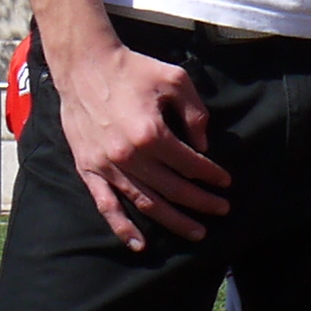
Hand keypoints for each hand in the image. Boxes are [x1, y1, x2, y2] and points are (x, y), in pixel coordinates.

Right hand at [51, 30, 229, 249]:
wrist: (85, 66)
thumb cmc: (133, 70)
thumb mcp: (175, 80)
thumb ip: (196, 113)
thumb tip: (202, 146)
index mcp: (152, 134)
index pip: (190, 165)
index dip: (211, 175)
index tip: (225, 181)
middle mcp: (130, 156)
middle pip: (173, 189)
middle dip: (201, 202)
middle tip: (222, 210)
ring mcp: (107, 166)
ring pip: (146, 203)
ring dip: (174, 221)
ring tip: (197, 232)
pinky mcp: (88, 169)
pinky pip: (106, 205)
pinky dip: (122, 227)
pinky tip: (139, 244)